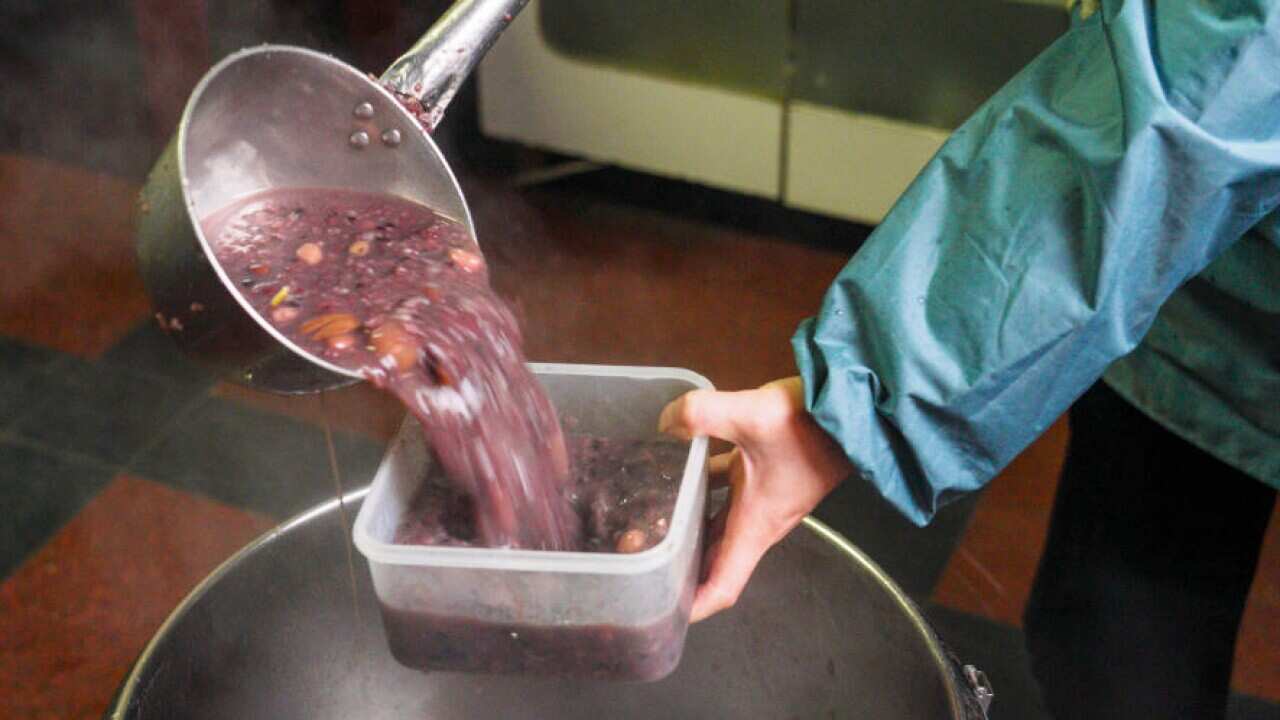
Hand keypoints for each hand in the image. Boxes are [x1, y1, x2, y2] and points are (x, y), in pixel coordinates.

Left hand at [658, 377, 852, 621]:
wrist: (851, 407)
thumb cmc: (811, 424)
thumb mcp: (752, 415)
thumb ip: (701, 415)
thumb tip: (665, 423)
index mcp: (755, 525)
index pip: (723, 586)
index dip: (692, 606)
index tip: (661, 612)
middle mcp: (758, 520)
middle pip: (713, 560)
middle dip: (679, 568)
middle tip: (641, 560)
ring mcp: (761, 497)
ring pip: (716, 525)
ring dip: (686, 528)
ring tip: (647, 517)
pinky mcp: (762, 472)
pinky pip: (724, 491)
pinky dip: (701, 487)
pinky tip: (677, 463)